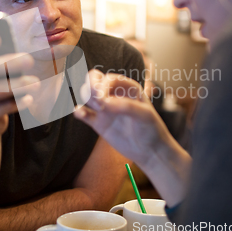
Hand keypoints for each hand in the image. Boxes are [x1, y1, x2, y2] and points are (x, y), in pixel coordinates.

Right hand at [74, 70, 191, 205]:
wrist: (151, 151)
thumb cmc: (152, 129)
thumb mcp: (145, 115)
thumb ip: (126, 106)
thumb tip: (103, 102)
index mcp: (127, 88)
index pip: (108, 78)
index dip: (102, 85)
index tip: (102, 99)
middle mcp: (114, 95)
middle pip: (94, 81)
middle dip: (90, 86)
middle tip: (97, 101)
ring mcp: (105, 109)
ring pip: (87, 95)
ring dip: (86, 98)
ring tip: (99, 110)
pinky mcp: (99, 123)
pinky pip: (84, 114)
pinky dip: (79, 111)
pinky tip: (80, 113)